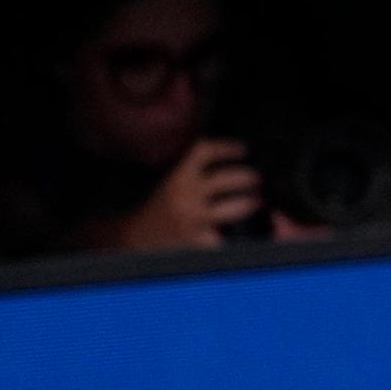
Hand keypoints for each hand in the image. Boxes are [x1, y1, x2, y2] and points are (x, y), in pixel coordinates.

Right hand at [114, 137, 260, 250]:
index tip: (243, 149)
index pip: (206, 151)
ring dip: (250, 203)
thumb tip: (232, 160)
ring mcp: (192, 219)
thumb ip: (197, 171)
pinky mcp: (196, 242)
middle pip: (228, 179)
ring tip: (256, 201)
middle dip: (249, 177)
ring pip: (233, 208)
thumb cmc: (159, 209)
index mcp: (178, 176)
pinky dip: (237, 234)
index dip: (228, 147)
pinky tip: (243, 231)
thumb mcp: (173, 181)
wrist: (133, 237)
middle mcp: (185, 195)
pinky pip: (226, 237)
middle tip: (258, 179)